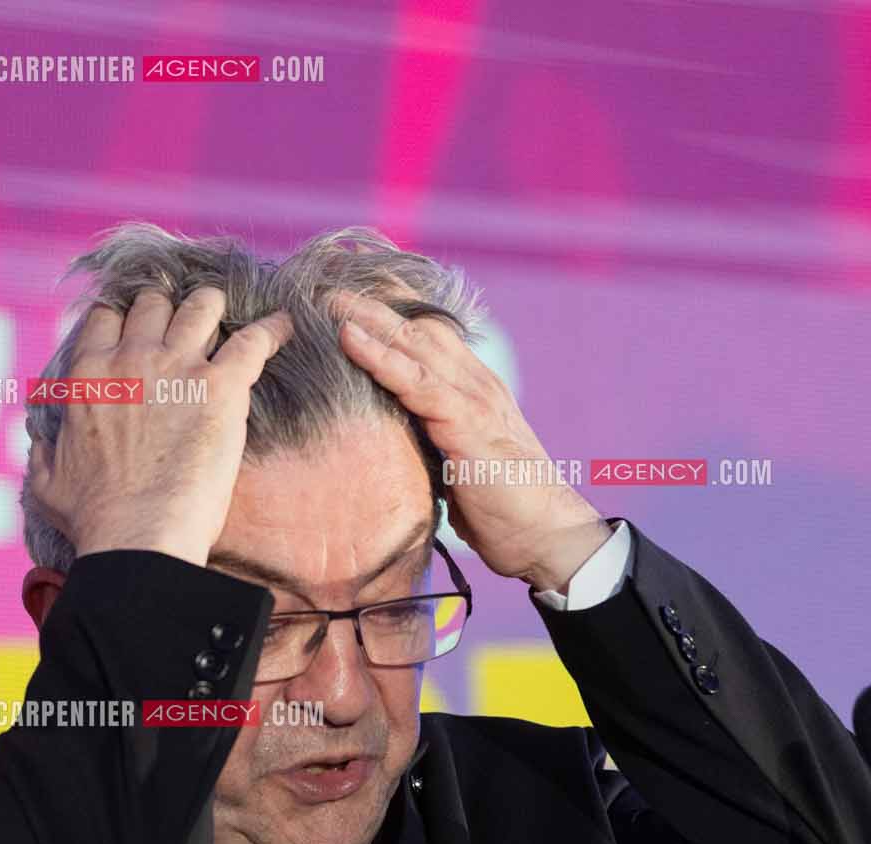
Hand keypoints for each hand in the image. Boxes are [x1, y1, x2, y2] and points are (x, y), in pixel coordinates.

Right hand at [24, 287, 293, 566]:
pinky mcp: (221, 387)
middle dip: (169, 309)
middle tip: (184, 326)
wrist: (137, 536)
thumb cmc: (92, 519)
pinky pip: (254, 339)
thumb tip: (40, 441)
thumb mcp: (46, 482)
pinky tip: (284, 327)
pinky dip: (272, 330)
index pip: (106, 317)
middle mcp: (132, 358)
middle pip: (154, 303)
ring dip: (213, 309)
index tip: (136, 330)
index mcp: (89, 374)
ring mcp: (178, 367)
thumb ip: (43, 451)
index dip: (124, 320)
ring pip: (202, 305)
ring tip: (227, 318)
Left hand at [331, 290, 609, 593]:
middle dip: (371, 304)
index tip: (348, 293)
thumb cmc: (501, 508)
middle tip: (325, 283)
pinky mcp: (467, 421)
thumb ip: (431, 440)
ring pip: (414, 343)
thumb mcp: (458, 464)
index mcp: (474, 389)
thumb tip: (391, 440)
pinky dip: (380, 357)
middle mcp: (476, 382)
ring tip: (325, 299)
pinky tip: (350, 338)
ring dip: (367, 318)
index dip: (389, 311)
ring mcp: (474, 397)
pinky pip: (416, 380)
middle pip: (417, 327)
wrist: (545, 534)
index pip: (428, 335)